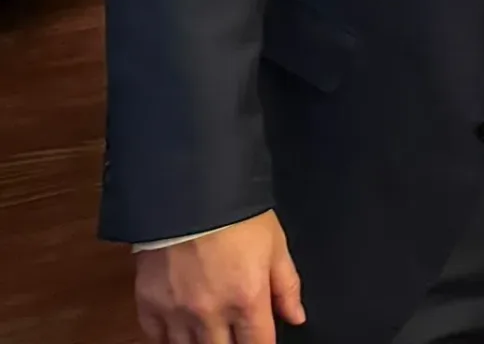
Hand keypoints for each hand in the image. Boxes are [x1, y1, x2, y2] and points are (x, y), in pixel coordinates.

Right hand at [133, 210, 304, 343]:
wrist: (187, 193)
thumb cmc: (237, 216)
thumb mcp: (275, 245)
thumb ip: (287, 286)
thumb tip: (296, 317)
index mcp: (247, 299)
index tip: (259, 339)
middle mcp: (211, 314)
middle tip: (234, 331)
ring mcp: (176, 313)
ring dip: (201, 343)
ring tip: (210, 330)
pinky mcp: (148, 305)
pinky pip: (156, 338)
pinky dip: (169, 337)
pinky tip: (181, 327)